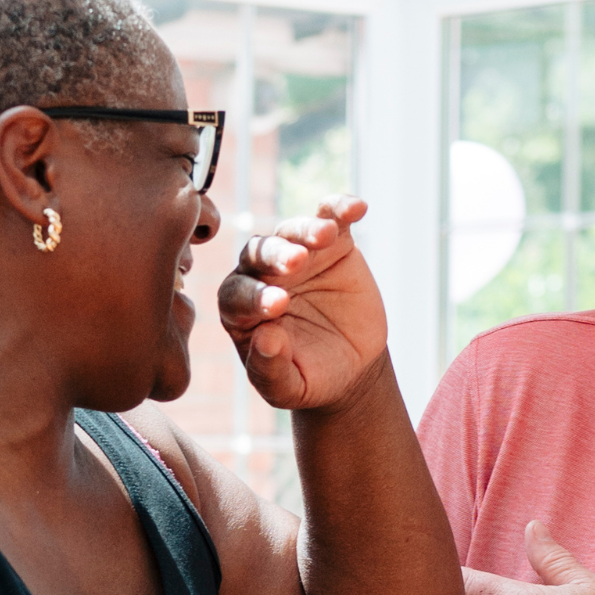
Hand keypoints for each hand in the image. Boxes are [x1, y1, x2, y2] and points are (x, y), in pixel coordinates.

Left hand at [217, 196, 384, 409]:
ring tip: (325, 235)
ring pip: (292, 231)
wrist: (349, 366)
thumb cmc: (308, 377)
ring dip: (306, 229)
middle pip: (259, 254)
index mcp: (239, 308)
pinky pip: (331, 218)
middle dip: (276, 256)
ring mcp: (296, 254)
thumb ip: (270, 369)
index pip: (238, 295)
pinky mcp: (331, 244)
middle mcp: (260, 274)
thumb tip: (266, 338)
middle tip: (296, 264)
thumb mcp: (288, 387)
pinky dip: (340, 209)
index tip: (278, 305)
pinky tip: (357, 207)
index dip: (255, 298)